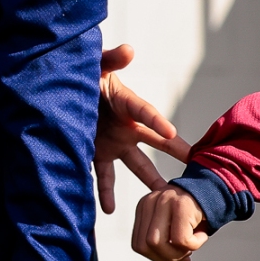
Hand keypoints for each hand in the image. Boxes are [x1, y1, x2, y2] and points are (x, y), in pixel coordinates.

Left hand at [95, 43, 191, 213]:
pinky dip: (105, 193)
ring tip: (165, 200)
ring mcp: (113, 142)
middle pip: (156, 143)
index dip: (157, 120)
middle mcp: (126, 127)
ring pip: (136, 165)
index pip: (146, 112)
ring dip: (150, 182)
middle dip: (175, 154)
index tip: (171, 131)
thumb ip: (111, 59)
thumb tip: (128, 49)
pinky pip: (102, 176)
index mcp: (127, 104)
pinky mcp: (96, 153)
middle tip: (199, 168)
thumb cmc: (84, 74)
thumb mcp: (95, 66)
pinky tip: (110, 211)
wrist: (60, 89)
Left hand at [132, 184, 208, 260]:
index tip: (176, 257)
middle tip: (186, 256)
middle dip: (167, 259)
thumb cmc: (195, 213)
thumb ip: (164, 240)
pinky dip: (194, 245)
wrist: (217, 191)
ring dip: (179, 253)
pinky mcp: (180, 205)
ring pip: (158, 244)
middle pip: (145, 246)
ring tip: (193, 245)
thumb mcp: (174, 225)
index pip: (138, 245)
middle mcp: (149, 202)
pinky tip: (202, 234)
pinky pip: (181, 240)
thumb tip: (165, 260)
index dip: (157, 258)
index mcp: (144, 208)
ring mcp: (163, 201)